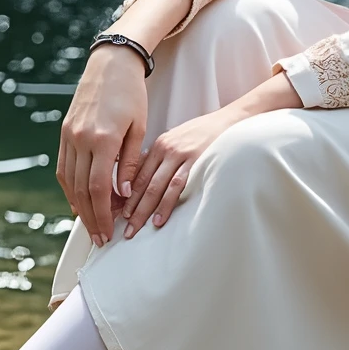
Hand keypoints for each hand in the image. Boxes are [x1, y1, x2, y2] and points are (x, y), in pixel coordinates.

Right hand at [59, 44, 148, 245]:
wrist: (111, 64)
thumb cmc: (132, 95)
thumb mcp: (139, 128)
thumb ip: (130, 163)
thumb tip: (123, 195)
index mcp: (103, 140)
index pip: (98, 188)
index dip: (103, 215)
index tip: (109, 233)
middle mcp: (81, 139)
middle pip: (80, 190)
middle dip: (91, 217)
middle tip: (100, 239)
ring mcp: (69, 135)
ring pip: (68, 181)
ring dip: (78, 206)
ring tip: (90, 224)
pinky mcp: (64, 131)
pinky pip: (63, 167)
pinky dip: (69, 187)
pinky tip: (78, 200)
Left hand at [121, 103, 256, 237]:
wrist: (230, 120)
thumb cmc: (204, 133)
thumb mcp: (177, 139)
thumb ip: (161, 157)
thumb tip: (144, 177)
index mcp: (159, 145)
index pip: (136, 175)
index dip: (126, 197)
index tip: (118, 214)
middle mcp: (166, 149)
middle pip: (142, 184)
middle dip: (131, 208)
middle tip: (122, 229)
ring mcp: (180, 156)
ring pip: (156, 187)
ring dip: (144, 210)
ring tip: (136, 227)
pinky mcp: (196, 162)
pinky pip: (177, 186)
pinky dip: (166, 204)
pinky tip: (159, 219)